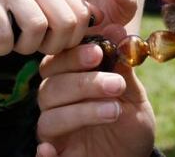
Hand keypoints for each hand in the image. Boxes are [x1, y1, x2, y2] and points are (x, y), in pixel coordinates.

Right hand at [0, 0, 96, 55]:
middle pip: (64, 21)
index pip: (80, 15)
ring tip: (17, 45)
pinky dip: (3, 48)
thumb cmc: (12, 22)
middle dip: (51, 46)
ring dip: (26, 48)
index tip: (54, 46)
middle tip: (35, 49)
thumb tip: (102, 18)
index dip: (71, 40)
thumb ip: (73, 15)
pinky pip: (6, 34)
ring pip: (37, 26)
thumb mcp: (45, 17)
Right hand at [37, 26, 155, 156]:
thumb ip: (122, 67)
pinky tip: (51, 151)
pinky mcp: (56, 156)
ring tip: (114, 110)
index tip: (99, 52)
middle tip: (114, 84)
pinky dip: (45, 153)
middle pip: (50, 88)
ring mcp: (55, 132)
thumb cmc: (130, 122)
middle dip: (83, 83)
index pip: (58, 62)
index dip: (74, 56)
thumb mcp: (133, 95)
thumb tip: (118, 30)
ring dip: (81, 111)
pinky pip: (42, 154)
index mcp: (71, 82)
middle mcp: (57, 105)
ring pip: (49, 117)